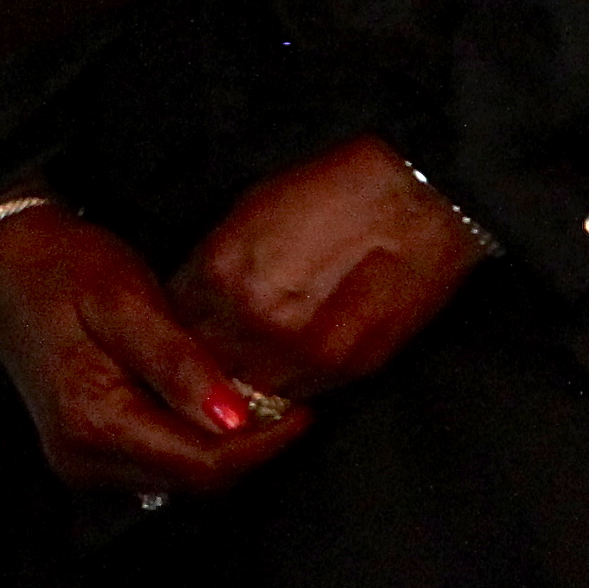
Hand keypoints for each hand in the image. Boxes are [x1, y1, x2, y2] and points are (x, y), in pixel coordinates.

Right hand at [0, 203, 308, 498]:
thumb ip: (178, 364)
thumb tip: (235, 420)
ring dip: (220, 445)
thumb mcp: (125, 300)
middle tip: (283, 396)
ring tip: (250, 394)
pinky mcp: (83, 452)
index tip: (303, 409)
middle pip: (193, 479)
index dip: (263, 445)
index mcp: (93, 422)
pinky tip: (204, 401)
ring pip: (179, 477)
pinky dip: (190, 439)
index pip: (203, 465)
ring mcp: (79, 461)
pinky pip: (156, 463)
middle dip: (246, 446)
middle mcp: (83, 458)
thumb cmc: (63, 269)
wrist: (3, 262)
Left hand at [166, 135, 486, 401]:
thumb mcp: (248, 212)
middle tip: (210, 349)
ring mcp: (303, 352)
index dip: (175, 326)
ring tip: (249, 358)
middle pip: (205, 365)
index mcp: (223, 272)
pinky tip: (284, 362)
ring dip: (243, 379)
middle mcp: (256, 319)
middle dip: (202, 359)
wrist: (415, 202)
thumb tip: (196, 297)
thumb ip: (216, 265)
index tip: (181, 325)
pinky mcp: (345, 370)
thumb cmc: (331, 192)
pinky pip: (294, 394)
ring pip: (248, 392)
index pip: (173, 324)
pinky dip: (282, 384)